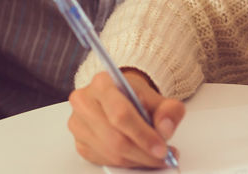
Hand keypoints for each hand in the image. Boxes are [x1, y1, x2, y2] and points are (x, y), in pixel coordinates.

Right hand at [67, 69, 185, 167]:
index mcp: (102, 83)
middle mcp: (84, 102)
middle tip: (163, 158)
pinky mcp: (79, 142)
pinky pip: (105, 161)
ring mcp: (78, 124)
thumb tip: (166, 128)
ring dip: (137, 160)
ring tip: (154, 157)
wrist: (120, 96)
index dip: (143, 135)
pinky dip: (126, 163)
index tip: (162, 148)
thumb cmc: (134, 96)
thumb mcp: (157, 97)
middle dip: (143, 153)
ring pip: (110, 153)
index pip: (121, 114)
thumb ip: (168, 110)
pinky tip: (139, 157)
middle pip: (115, 138)